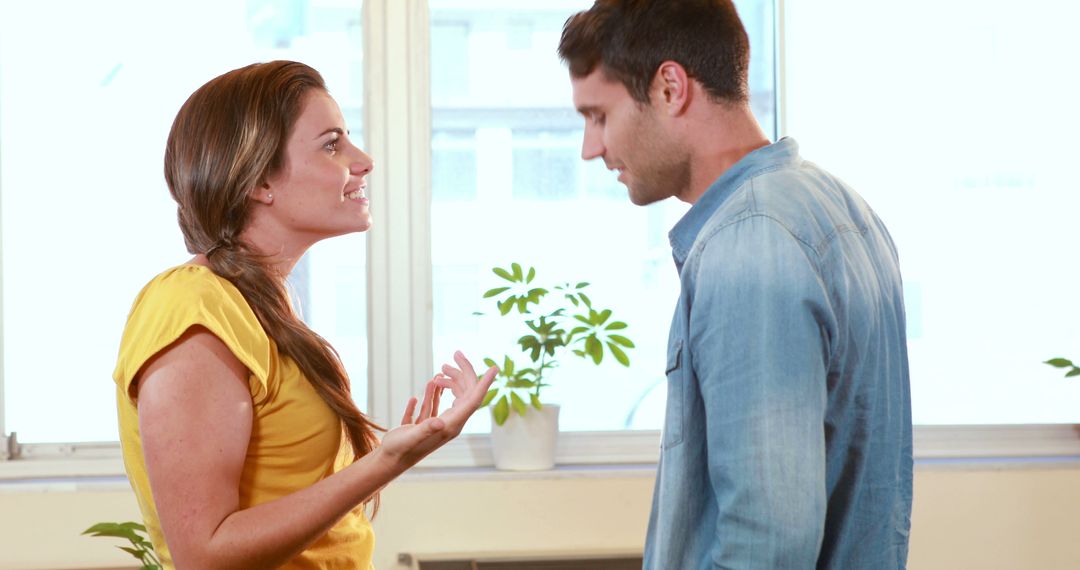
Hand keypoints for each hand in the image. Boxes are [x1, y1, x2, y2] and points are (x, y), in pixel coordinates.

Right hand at [378, 351, 497, 468]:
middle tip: (452, 356)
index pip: (473, 400)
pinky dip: (433, 395)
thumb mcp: (410, 438)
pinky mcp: (427, 425)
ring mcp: (439, 424)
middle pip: (464, 395)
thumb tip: (440, 421)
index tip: (494, 367)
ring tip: (439, 372)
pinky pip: (435, 406)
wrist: (388, 463)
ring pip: (451, 399)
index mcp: (450, 425)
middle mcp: (449, 424)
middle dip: (462, 374)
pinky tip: (427, 387)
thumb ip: (424, 429)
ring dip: (448, 383)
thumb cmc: (399, 451)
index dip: (484, 383)